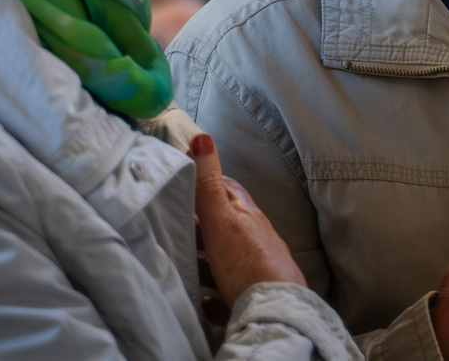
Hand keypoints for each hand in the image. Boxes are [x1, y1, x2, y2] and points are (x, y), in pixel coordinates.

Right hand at [191, 132, 305, 309]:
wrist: (274, 310)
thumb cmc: (248, 261)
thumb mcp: (223, 219)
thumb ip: (209, 184)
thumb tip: (202, 137)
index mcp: (248, 215)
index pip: (229, 190)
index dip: (208, 183)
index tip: (187, 181)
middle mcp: (255, 239)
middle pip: (225, 227)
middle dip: (201, 226)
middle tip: (174, 226)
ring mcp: (257, 269)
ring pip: (225, 260)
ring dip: (205, 261)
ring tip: (180, 264)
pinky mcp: (253, 297)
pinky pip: (230, 294)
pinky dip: (214, 295)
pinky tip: (204, 301)